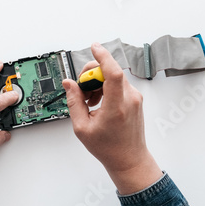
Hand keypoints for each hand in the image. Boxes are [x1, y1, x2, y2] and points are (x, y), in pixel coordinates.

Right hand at [63, 43, 162, 193]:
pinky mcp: (135, 99)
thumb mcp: (82, 128)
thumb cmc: (108, 147)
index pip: (113, 73)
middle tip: (80, 89)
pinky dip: (105, 88)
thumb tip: (69, 84)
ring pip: (113, 77)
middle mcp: (129, 99)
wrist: (129, 159)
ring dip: (97, 83)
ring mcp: (135, 98)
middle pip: (109, 71)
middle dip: (91, 75)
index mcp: (117, 107)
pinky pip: (118, 84)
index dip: (103, 57)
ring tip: (89, 102)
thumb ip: (74, 102)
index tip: (93, 47)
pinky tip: (97, 102)